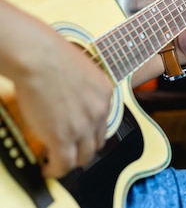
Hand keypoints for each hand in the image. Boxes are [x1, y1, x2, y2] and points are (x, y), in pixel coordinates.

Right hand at [9, 15, 112, 177]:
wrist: (40, 58)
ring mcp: (83, 126)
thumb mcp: (82, 71)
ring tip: (57, 163)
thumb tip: (72, 101)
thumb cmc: (52, 56)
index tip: (80, 136)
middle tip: (70, 152)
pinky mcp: (63, 137)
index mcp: (105, 94)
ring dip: (71, 163)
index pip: (103, 122)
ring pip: (83, 157)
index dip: (90, 132)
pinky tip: (48, 168)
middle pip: (97, 142)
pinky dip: (57, 170)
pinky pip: (64, 163)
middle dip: (84, 150)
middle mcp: (99, 112)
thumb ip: (83, 89)